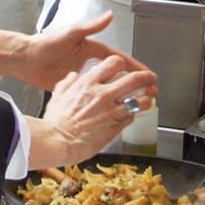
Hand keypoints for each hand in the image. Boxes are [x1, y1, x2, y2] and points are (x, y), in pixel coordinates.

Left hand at [14, 11, 157, 96]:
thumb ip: (90, 26)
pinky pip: (94, 94)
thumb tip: (109, 16)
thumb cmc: (45, 44)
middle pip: (118, 74)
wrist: (25, 59)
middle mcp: (90, 63)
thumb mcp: (70, 33)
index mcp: (92, 49)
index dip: (135, 67)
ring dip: (122, 93)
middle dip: (135, 83)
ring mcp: (83, 75)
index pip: (120, 60)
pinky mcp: (74, 86)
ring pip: (108, 86)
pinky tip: (111, 109)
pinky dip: (104, 100)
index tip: (149, 75)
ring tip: (137, 104)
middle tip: (150, 93)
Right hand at [27, 55, 156, 168]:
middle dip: (146, 77)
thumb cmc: (54, 122)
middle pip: (134, 79)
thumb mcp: (57, 96)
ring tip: (147, 99)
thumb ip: (67, 84)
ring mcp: (111, 111)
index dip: (122, 63)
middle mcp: (103, 94)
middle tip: (150, 78)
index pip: (114, 63)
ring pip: (139, 101)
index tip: (124, 67)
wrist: (57, 142)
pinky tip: (130, 115)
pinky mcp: (115, 127)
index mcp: (88, 83)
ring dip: (145, 99)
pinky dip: (132, 115)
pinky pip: (131, 117)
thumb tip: (72, 77)